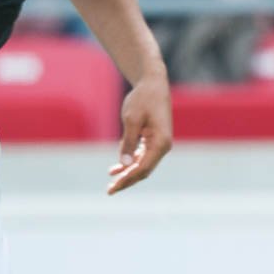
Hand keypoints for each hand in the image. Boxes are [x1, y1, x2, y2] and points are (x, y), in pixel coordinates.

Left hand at [108, 73, 172, 194]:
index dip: (127, 179)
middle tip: (110, 190)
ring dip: (127, 174)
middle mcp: (163, 146)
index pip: (143, 168)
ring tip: (111, 183)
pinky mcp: (153, 140)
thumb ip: (128, 143)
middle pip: (144, 170)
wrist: (152, 83)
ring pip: (142, 165)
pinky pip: (142, 157)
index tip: (113, 186)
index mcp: (161, 143)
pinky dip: (130, 163)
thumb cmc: (143, 99)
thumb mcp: (131, 120)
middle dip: (127, 181)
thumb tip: (124, 165)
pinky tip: (116, 169)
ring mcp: (159, 144)